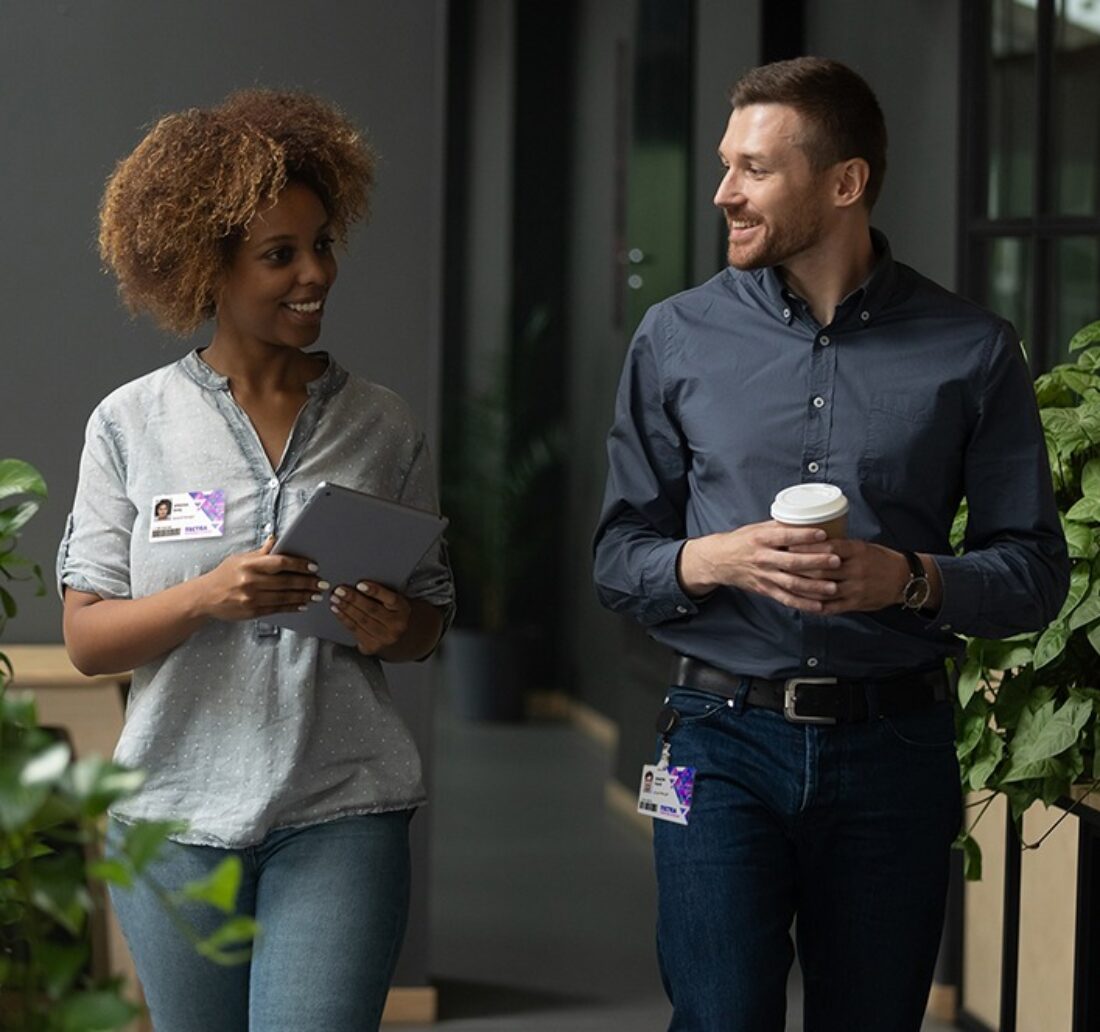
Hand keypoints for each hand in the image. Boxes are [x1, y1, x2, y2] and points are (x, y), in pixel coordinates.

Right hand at [196, 537, 327, 620]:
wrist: (205, 596)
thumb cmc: (225, 574)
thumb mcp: (240, 559)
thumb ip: (261, 553)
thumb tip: (276, 540)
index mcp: (249, 564)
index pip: (280, 562)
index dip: (299, 565)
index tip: (313, 567)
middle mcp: (250, 581)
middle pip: (286, 581)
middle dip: (307, 583)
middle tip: (322, 584)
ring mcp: (251, 598)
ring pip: (284, 597)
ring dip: (303, 596)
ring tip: (316, 595)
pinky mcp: (252, 611)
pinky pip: (277, 609)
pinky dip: (292, 606)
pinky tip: (302, 604)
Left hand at [330, 580, 411, 654]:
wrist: (398, 637)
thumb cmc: (392, 613)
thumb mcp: (394, 602)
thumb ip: (382, 594)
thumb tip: (357, 584)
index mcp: (403, 609)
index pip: (390, 598)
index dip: (375, 591)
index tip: (360, 584)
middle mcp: (396, 626)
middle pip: (372, 610)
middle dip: (353, 599)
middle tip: (340, 590)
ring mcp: (384, 638)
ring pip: (361, 621)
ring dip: (345, 608)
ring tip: (335, 599)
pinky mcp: (372, 647)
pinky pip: (354, 630)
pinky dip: (344, 619)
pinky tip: (337, 610)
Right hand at [678, 520, 842, 612]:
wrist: (720, 560)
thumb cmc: (742, 541)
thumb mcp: (758, 528)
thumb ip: (781, 526)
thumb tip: (808, 519)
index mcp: (761, 539)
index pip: (785, 536)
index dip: (804, 535)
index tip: (824, 534)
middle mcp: (762, 558)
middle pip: (792, 562)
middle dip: (816, 562)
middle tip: (836, 560)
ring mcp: (764, 576)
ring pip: (792, 584)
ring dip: (814, 587)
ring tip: (833, 586)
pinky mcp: (765, 590)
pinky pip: (786, 599)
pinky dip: (803, 604)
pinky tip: (819, 606)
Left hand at [788, 539, 909, 613]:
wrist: (903, 579)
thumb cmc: (877, 559)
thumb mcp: (861, 547)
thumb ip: (839, 546)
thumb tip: (809, 540)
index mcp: (857, 551)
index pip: (828, 546)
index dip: (807, 546)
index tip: (789, 544)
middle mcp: (856, 569)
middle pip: (822, 569)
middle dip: (799, 567)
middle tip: (780, 564)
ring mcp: (856, 588)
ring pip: (823, 588)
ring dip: (803, 587)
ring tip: (785, 583)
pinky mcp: (856, 603)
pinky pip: (831, 606)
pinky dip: (814, 605)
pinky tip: (800, 602)